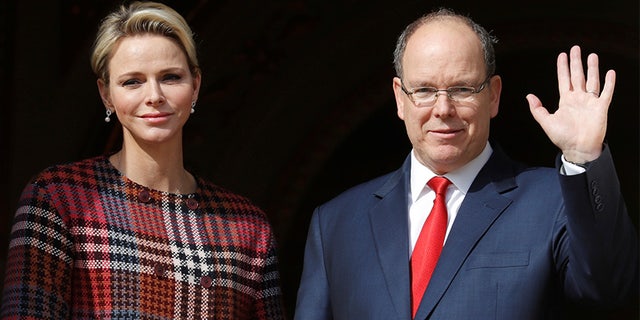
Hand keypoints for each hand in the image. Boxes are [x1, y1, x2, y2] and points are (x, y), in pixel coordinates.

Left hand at [526, 45, 614, 163]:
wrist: (578, 149)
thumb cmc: (563, 138)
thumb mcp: (546, 122)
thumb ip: (537, 109)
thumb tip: (529, 96)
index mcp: (565, 101)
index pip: (564, 80)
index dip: (562, 67)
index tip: (562, 55)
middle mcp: (578, 99)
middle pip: (577, 76)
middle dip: (576, 62)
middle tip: (576, 48)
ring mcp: (590, 102)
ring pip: (592, 80)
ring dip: (592, 68)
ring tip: (592, 55)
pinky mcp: (601, 107)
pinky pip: (606, 92)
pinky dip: (609, 82)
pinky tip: (610, 72)